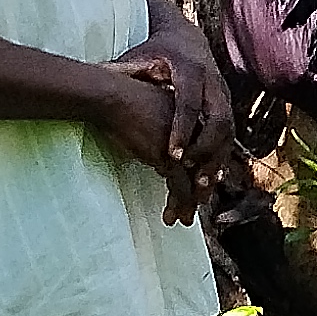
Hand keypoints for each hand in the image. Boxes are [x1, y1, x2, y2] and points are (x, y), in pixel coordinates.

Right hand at [80, 72, 195, 219]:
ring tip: (183, 220)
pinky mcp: (170, 156)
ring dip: (189, 203)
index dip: (203, 170)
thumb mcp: (149, 113)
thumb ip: (162, 129)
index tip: (200, 186)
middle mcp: (194, 130)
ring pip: (195, 180)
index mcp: (192, 116)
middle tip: (195, 207)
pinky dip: (178, 203)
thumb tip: (162, 153)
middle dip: (200, 190)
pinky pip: (180, 186)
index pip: (204, 148)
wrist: (112, 95)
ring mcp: (184, 143)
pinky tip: (171, 216)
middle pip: (205, 166)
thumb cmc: (122, 101)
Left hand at [114, 30, 237, 183]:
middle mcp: (213, 83)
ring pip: (228, 131)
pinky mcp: (226, 107)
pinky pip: (229, 136)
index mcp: (190, 70)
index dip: (182, 131)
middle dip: (206, 149)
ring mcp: (223, 96)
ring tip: (202, 187)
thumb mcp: (138, 58)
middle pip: (219, 120)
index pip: (189, 104)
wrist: (185, 38)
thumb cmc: (156, 52)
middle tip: (190, 175)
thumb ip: (121, 70)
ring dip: (217, 159)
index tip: (173, 156)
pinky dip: (221, 157)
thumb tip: (95, 76)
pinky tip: (211, 180)